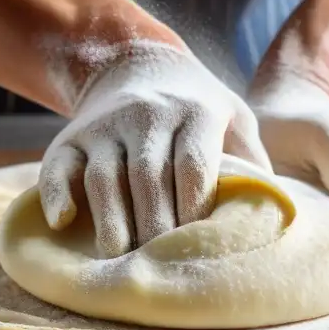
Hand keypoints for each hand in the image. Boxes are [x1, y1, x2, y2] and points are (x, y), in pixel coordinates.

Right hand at [39, 41, 271, 257]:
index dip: (193, 207)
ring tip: (119, 260)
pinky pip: (58, 166)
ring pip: (104, 175)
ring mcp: (106, 124)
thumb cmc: (198, 106)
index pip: (193, 164)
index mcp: (195, 112)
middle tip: (158, 266)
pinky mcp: (72, 135)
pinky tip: (63, 222)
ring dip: (111, 220)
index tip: (196, 245)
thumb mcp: (234, 116)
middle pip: (148, 176)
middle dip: (154, 225)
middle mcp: (148, 115)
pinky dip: (55, 193)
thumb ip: (251, 159)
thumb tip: (272, 212)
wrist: (139, 63)